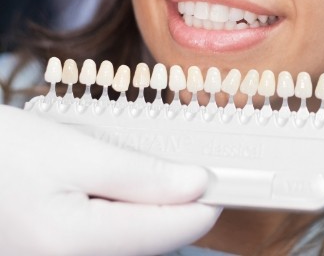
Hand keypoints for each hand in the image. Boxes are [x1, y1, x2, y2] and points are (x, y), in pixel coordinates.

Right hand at [0, 105, 219, 255]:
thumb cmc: (6, 151)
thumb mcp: (77, 154)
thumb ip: (140, 176)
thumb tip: (196, 184)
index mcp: (76, 244)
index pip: (169, 231)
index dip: (205, 203)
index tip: (229, 178)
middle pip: (152, 238)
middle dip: (179, 202)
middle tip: (195, 163)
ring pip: (132, 239)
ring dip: (153, 205)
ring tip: (160, 168)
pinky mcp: (60, 251)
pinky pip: (109, 237)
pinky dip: (127, 210)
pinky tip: (126, 183)